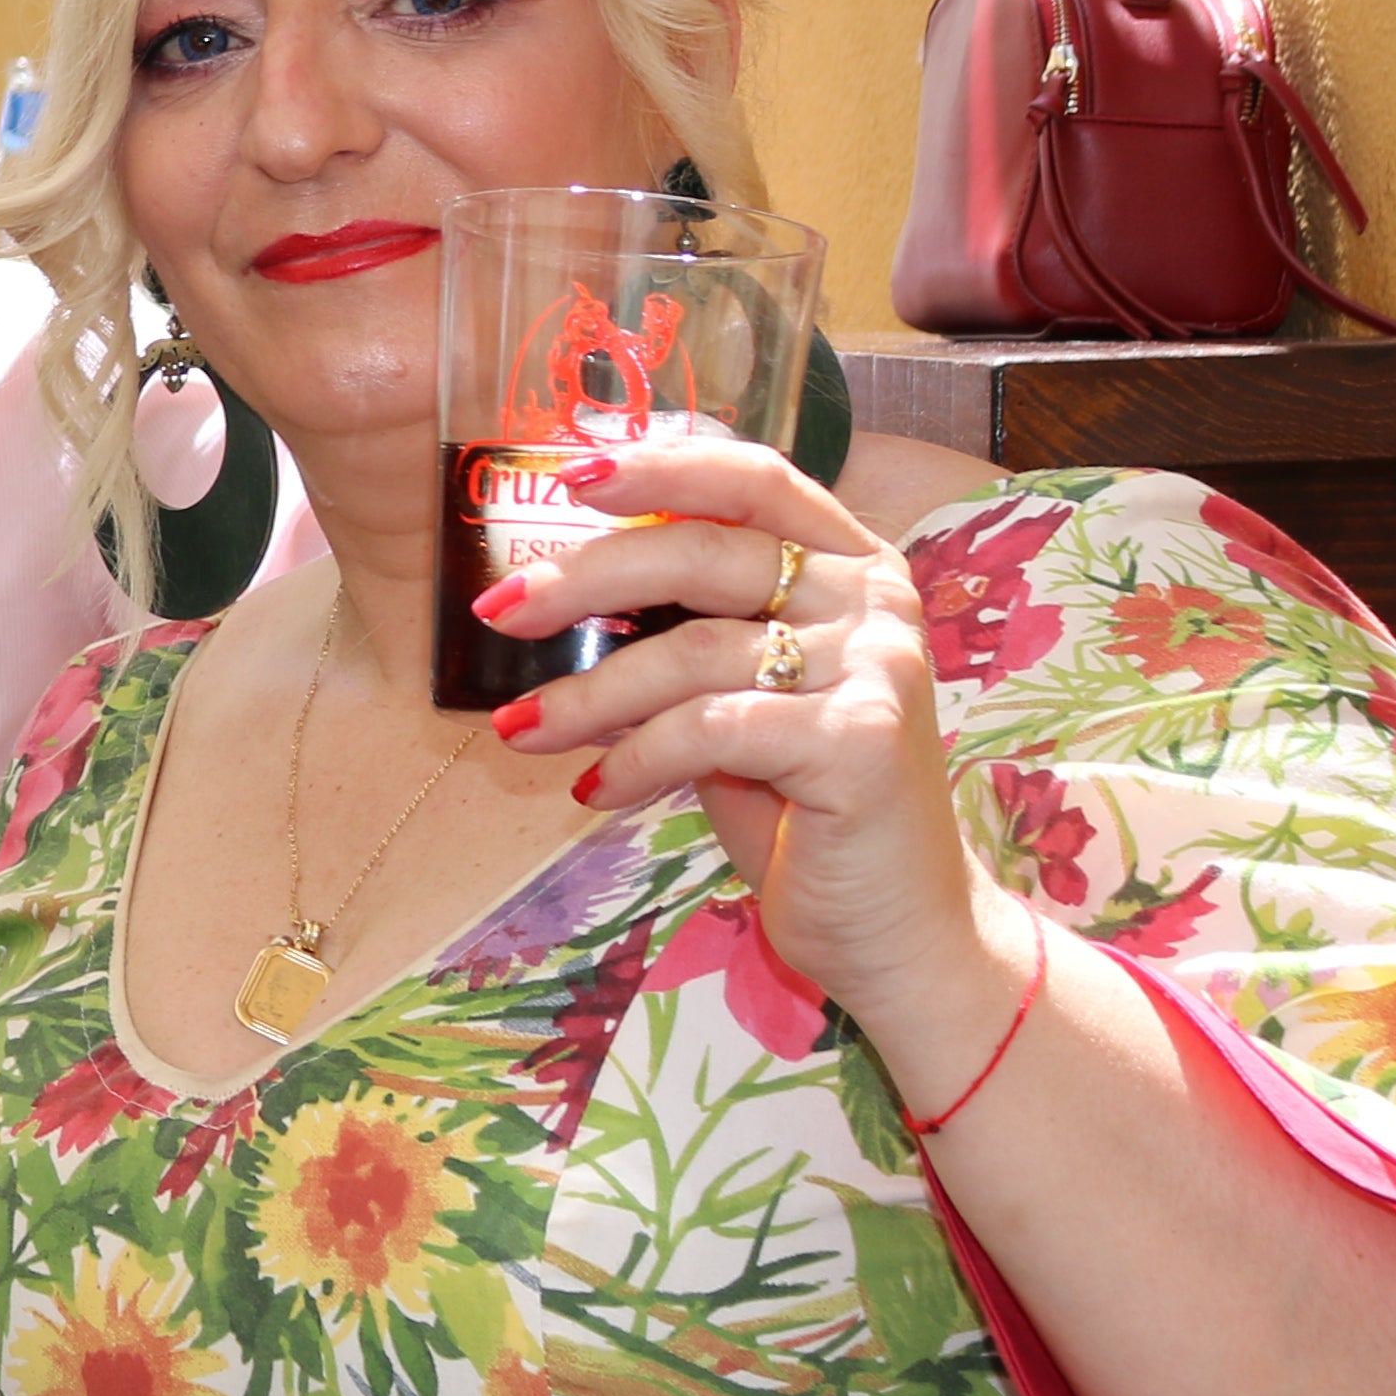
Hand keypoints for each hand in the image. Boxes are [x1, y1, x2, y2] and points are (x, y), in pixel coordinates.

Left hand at [466, 437, 1009, 1034]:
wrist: (895, 929)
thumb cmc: (802, 810)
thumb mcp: (737, 702)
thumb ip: (685, 637)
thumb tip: (558, 594)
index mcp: (852, 567)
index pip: (754, 479)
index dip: (661, 466)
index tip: (568, 474)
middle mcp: (875, 600)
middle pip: (704, 553)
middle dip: (585, 579)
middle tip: (500, 609)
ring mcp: (877, 667)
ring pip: (692, 651)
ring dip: (588, 694)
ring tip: (524, 730)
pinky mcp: (860, 740)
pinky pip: (709, 727)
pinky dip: (636, 757)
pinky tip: (598, 791)